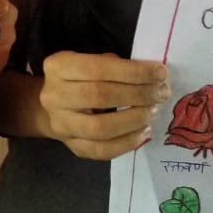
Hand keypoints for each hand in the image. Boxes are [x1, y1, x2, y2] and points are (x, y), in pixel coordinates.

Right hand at [39, 51, 169, 159]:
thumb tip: (151, 76)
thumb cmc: (78, 79)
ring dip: (135, 119)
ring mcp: (61, 124)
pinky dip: (128, 142)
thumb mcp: (88, 61)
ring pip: (101, 127)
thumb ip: (114, 65)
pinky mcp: (72, 147)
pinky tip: (143, 132)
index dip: (133, 72)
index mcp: (58, 67)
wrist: (51, 108)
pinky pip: (102, 150)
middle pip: (100, 96)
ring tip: (152, 112)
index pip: (99, 68)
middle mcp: (54, 96)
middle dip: (138, 94)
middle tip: (161, 94)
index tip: (160, 73)